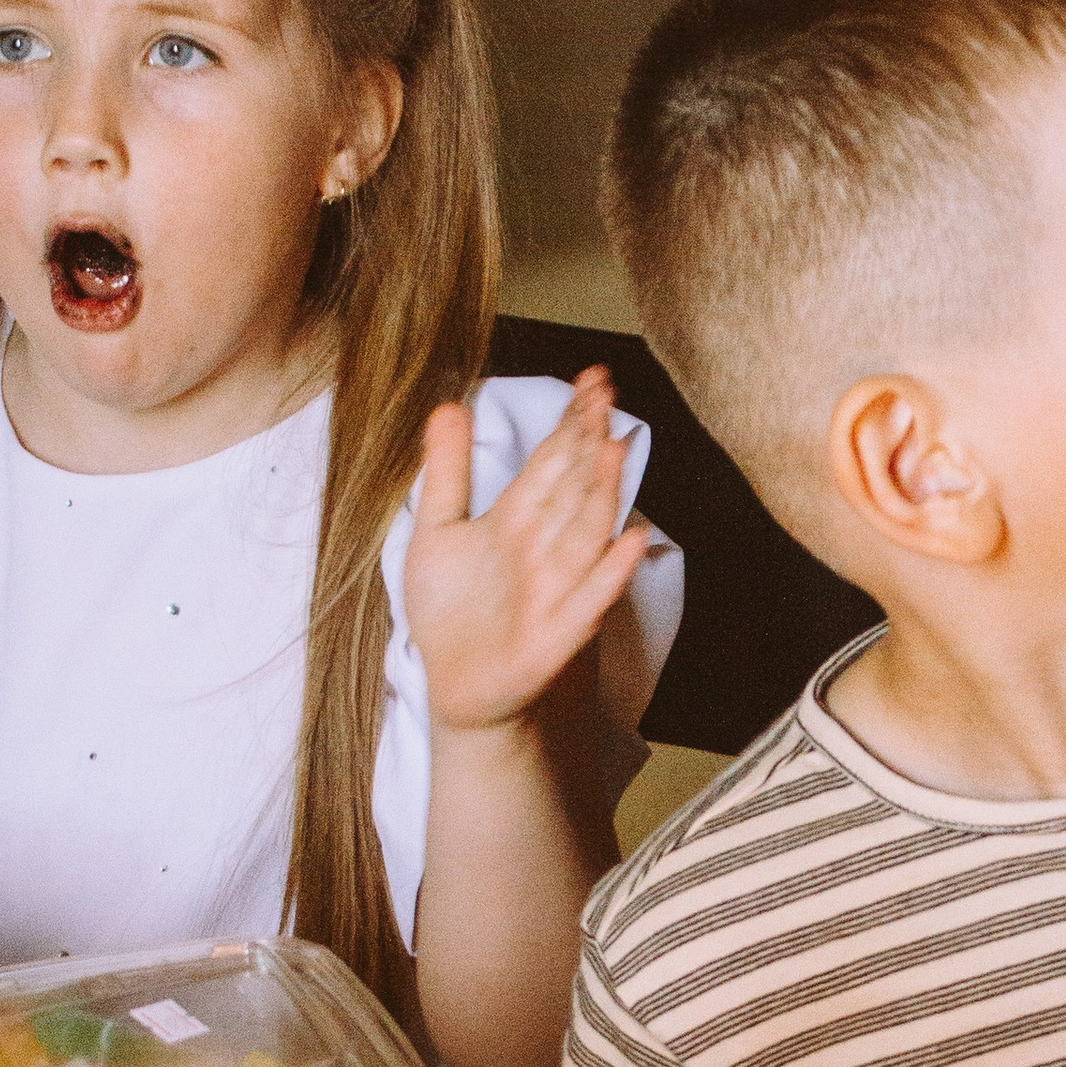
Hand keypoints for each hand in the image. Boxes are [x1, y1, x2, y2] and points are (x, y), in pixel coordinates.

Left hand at [403, 367, 653, 734]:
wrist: (454, 687)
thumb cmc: (451, 614)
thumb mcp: (436, 533)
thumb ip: (446, 472)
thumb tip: (449, 405)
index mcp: (516, 520)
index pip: (551, 461)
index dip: (569, 420)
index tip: (590, 379)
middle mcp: (542, 548)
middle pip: (572, 485)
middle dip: (587, 440)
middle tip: (604, 392)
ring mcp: (555, 588)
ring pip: (585, 533)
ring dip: (603, 495)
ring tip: (615, 450)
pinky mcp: (558, 633)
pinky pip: (589, 600)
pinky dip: (609, 574)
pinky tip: (628, 544)